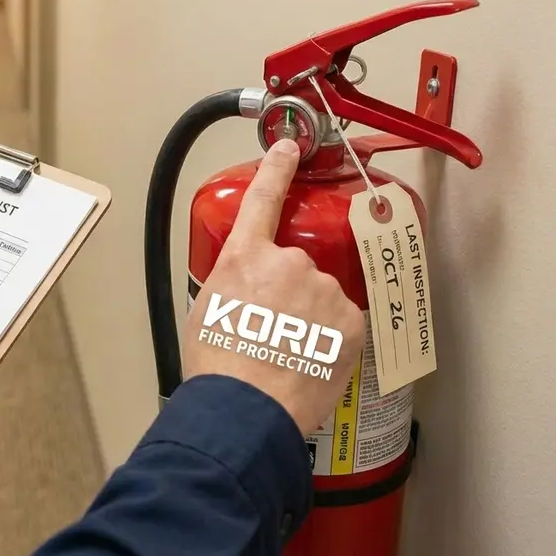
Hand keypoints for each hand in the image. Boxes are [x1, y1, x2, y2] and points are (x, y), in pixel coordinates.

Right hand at [182, 139, 364, 434]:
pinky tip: (310, 361)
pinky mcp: (350, 322)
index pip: (263, 199)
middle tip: (269, 330)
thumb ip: (230, 283)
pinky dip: (331, 339)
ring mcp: (324, 290)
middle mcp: (288, 263)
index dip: (277, 169)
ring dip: (310, 317)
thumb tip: (243, 289)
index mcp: (245, 257)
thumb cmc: (217, 368)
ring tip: (288, 353)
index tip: (289, 147)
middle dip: (286, 292)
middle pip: (294, 265)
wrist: (245, 409)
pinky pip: (342, 323)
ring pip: (321, 296)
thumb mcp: (204, 310)